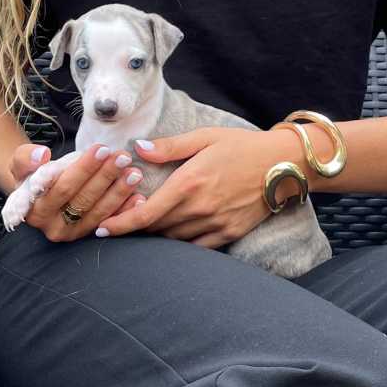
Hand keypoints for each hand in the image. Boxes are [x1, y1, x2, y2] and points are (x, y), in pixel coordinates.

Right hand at [8, 143, 146, 241]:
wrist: (35, 194)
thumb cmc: (31, 174)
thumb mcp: (21, 163)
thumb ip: (26, 158)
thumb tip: (41, 155)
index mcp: (34, 210)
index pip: (62, 187)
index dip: (84, 168)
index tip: (101, 148)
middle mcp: (52, 227)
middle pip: (84, 199)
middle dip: (105, 176)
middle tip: (123, 157)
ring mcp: (72, 234)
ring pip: (99, 212)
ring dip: (119, 192)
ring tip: (134, 172)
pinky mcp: (88, 236)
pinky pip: (110, 224)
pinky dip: (125, 210)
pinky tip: (139, 197)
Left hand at [96, 127, 303, 248]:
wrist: (284, 165)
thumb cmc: (241, 146)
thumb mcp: (204, 138)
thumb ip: (170, 146)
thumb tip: (138, 148)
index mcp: (189, 183)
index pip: (145, 213)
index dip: (121, 224)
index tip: (102, 229)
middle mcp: (200, 208)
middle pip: (156, 229)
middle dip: (134, 229)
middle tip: (117, 224)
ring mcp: (216, 224)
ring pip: (174, 240)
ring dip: (157, 235)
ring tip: (144, 227)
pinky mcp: (229, 233)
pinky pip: (197, 248)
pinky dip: (181, 244)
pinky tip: (174, 235)